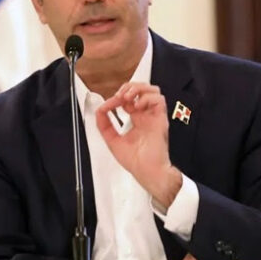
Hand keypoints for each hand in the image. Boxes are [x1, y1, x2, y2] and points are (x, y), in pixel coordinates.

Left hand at [95, 82, 181, 206]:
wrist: (146, 171)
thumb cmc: (136, 162)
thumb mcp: (112, 140)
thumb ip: (105, 125)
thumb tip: (100, 111)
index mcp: (137, 120)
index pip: (129, 99)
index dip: (117, 97)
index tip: (107, 106)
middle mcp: (146, 116)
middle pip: (142, 90)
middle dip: (129, 87)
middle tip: (119, 96)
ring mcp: (154, 116)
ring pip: (152, 90)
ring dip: (138, 89)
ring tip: (128, 97)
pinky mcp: (160, 119)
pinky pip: (159, 100)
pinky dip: (146, 98)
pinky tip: (137, 107)